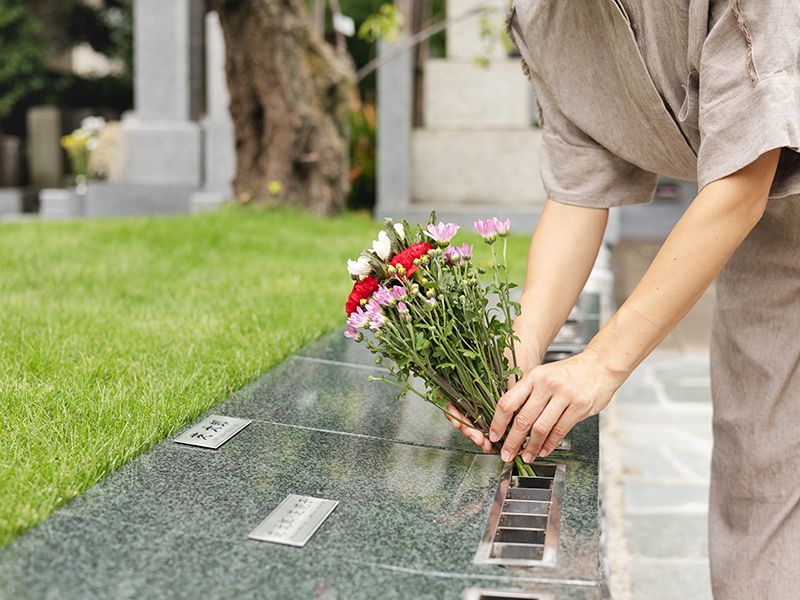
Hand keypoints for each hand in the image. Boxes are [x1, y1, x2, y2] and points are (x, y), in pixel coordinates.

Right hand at [445, 318, 541, 451]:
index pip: (448, 399)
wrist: (526, 346)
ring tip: (489, 445)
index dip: (453, 414)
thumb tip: (498, 408)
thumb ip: (498, 387)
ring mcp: (480, 399)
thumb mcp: (502, 367)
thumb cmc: (510, 350)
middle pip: (460, 416)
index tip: (462, 424)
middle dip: (469, 431)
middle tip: (480, 440)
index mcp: (462, 378)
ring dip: (478, 436)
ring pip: (473, 423)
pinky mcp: (493, 406)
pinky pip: (486, 423)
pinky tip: (496, 441)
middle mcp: (469, 390)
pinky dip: (489, 434)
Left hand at [489, 349, 622, 462]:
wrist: (600, 366)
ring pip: (541, 428)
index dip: (498, 422)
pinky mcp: (579, 406)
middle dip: (512, 441)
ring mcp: (564, 395)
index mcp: (533, 376)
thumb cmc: (569, 372)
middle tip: (507, 453)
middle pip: (523, 419)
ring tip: (526, 456)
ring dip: (531, 447)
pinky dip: (549, 444)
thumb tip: (509, 420)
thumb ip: (528, 393)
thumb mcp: (543, 375)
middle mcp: (547, 384)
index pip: (508, 402)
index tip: (494, 436)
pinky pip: (560, 430)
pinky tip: (543, 450)